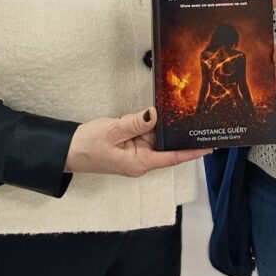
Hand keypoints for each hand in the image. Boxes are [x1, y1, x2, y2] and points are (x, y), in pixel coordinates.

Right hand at [64, 107, 210, 177]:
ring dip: (157, 125)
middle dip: (175, 131)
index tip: (208, 147)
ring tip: (168, 111)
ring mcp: (135, 154)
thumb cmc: (87, 146)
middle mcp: (141, 161)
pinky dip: (147, 124)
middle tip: (194, 116)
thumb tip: (155, 114)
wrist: (67, 150)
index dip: (191, 152)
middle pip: (166, 145)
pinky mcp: (129, 146)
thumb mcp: (113, 131)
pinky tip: (149, 114)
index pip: (172, 158)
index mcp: (139, 163)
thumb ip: (136, 123)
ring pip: (155, 136)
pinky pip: (144, 133)